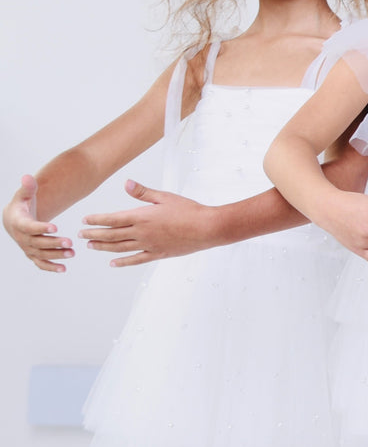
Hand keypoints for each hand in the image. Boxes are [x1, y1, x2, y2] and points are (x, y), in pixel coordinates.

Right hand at [3, 174, 72, 271]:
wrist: (13, 220)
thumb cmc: (22, 205)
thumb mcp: (24, 195)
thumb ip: (28, 188)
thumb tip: (28, 176)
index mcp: (19, 223)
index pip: (29, 227)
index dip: (41, 228)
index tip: (56, 227)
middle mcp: (21, 238)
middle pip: (37, 243)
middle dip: (53, 243)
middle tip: (71, 242)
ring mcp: (26, 248)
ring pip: (41, 254)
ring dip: (56, 255)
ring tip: (73, 253)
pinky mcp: (32, 255)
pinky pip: (40, 263)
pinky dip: (50, 267)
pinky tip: (63, 269)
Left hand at [77, 180, 216, 266]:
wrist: (207, 228)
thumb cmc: (189, 210)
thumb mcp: (165, 197)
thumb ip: (143, 193)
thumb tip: (125, 183)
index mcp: (142, 216)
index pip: (112, 219)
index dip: (96, 220)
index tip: (84, 220)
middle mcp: (142, 233)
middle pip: (112, 235)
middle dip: (94, 234)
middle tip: (81, 235)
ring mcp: (149, 245)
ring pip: (120, 248)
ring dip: (104, 247)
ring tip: (92, 246)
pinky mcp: (158, 254)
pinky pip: (136, 259)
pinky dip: (123, 262)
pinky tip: (113, 263)